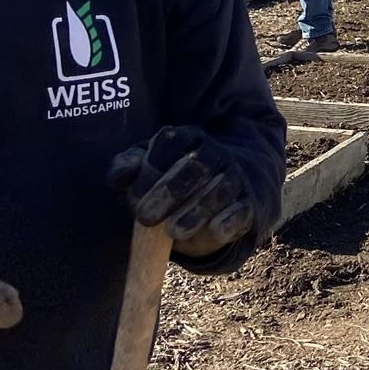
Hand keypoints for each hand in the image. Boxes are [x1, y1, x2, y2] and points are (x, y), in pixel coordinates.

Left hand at [109, 126, 255, 258]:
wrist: (225, 188)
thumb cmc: (172, 178)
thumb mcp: (147, 169)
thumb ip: (127, 168)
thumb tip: (119, 176)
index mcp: (186, 138)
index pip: (170, 144)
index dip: (150, 170)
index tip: (134, 199)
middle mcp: (213, 153)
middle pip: (195, 166)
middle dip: (170, 191)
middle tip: (146, 218)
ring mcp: (234, 176)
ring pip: (221, 188)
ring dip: (197, 210)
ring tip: (174, 231)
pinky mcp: (249, 202)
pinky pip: (243, 209)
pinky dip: (230, 220)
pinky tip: (214, 231)